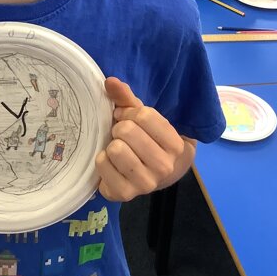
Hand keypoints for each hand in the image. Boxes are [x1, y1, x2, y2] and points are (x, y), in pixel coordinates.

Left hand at [96, 77, 185, 201]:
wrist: (149, 176)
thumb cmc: (146, 140)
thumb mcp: (142, 118)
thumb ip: (127, 98)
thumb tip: (110, 81)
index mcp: (175, 145)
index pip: (143, 115)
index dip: (129, 111)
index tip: (127, 117)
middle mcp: (165, 167)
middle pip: (127, 130)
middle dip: (119, 128)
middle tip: (121, 135)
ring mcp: (146, 184)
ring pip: (115, 148)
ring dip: (111, 143)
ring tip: (118, 148)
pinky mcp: (124, 194)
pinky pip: (102, 164)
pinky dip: (101, 160)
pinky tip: (110, 163)